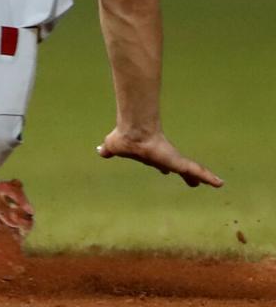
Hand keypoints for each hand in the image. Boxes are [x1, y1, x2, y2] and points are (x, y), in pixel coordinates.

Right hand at [97, 128, 222, 187]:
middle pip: (177, 168)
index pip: (159, 163)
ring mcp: (173, 160)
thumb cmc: (124, 139)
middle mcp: (163, 158)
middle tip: (194, 183)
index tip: (165, 171)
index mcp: (149, 155)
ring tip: (216, 183)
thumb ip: (107, 150)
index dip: (163, 167)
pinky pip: (197, 171)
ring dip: (201, 177)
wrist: (134, 134)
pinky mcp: (180, 163)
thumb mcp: (112, 146)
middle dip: (186, 175)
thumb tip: (99, 150)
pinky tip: (219, 183)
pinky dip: (208, 177)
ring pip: (190, 170)